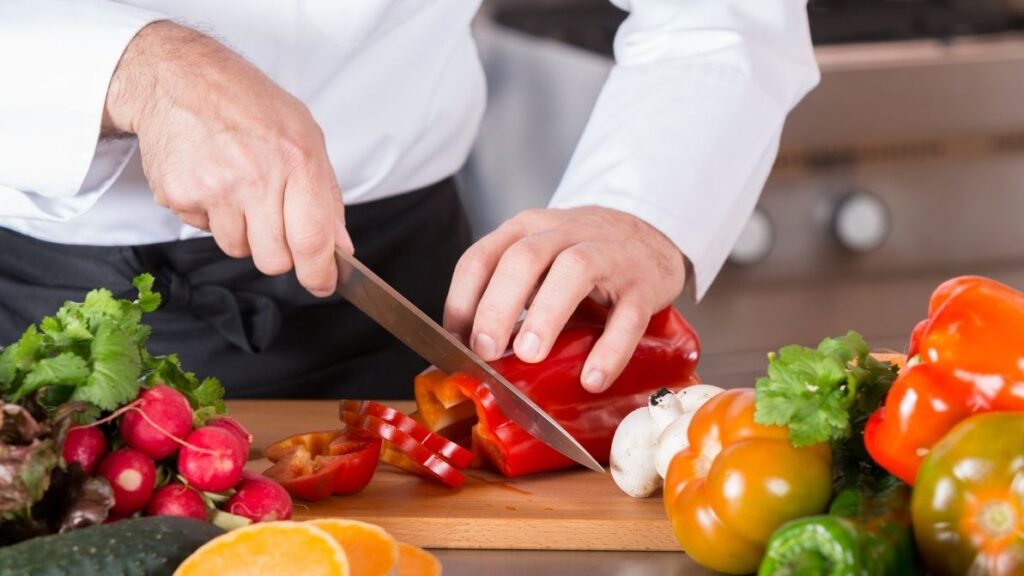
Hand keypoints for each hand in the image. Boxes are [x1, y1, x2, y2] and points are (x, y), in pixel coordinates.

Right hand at [102, 22, 352, 295]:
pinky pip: (203, 230)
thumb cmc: (249, 104)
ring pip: (237, 249)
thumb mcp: (306, 137)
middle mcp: (256, 178)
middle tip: (275, 224)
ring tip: (240, 190)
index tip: (323, 283)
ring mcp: (214, 189)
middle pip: (274, 260)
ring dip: (243, 232)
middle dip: (280, 254)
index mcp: (297, 161)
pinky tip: (212, 180)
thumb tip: (340, 247)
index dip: (320, 274)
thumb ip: (326, 196)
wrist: (180, 78)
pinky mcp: (179, 195)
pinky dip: (210, 215)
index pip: (313, 240)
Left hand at [444, 206, 685, 392]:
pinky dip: (609, 348)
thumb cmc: (581, 260)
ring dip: (547, 314)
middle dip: (498, 306)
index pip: (481, 257)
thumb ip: (508, 297)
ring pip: (574, 270)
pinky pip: (628, 314)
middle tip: (486, 350)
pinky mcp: (643, 284)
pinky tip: (592, 378)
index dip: (463, 300)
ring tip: (530, 355)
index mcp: (526, 230)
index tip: (457, 341)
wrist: (649, 238)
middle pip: (524, 258)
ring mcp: (608, 255)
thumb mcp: (538, 265)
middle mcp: (564, 233)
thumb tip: (471, 354)